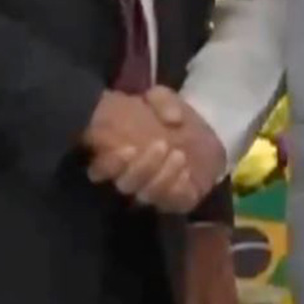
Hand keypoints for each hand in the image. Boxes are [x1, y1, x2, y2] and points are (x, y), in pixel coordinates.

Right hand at [88, 87, 226, 214]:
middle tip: (162, 145)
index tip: (128, 148)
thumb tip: (172, 118)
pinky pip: (172, 204)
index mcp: (119, 155)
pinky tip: (186, 175)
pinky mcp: (175, 201)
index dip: (109, 164)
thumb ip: (162, 100)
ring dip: (162, 178)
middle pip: (126, 184)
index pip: (99, 170)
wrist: (204, 136)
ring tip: (179, 156)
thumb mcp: (164, 99)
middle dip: (143, 167)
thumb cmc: (175, 118)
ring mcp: (152, 191)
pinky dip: (177, 192)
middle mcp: (131, 177)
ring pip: (147, 195)